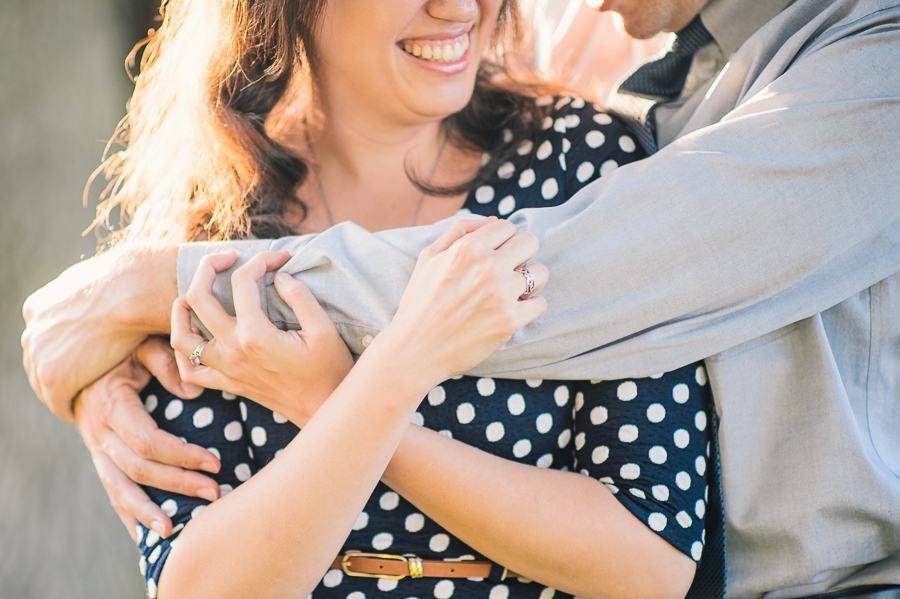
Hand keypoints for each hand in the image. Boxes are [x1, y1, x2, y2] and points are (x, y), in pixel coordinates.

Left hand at [22, 245, 176, 420]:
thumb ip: (94, 296)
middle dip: (57, 374)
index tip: (77, 363)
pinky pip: (57, 401)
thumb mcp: (104, 284)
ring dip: (62, 393)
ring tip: (81, 403)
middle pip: (40, 361)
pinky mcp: (53, 376)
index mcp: (40, 306)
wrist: (133, 290)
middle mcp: (33, 328)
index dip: (60, 353)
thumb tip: (111, 293)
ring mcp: (39, 353)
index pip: (44, 339)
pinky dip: (69, 408)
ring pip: (44, 383)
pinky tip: (84, 413)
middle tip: (78, 387)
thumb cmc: (132, 283)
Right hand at [74, 336, 219, 540]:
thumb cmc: (126, 349)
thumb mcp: (143, 345)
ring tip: (171, 532)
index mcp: (111, 404)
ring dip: (146, 512)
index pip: (146, 441)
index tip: (215, 462)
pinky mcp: (100, 459)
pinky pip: (113, 492)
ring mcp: (96, 449)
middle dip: (178, 484)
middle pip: (138, 469)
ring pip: (118, 489)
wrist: (87, 362)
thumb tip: (194, 391)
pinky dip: (129, 516)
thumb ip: (166, 362)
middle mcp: (98, 432)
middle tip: (215, 493)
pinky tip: (145, 537)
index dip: (180, 455)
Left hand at [169, 250, 354, 426]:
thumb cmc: (329, 369)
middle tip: (230, 257)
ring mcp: (226, 369)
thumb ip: (300, 297)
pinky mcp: (227, 383)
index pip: (243, 282)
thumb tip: (280, 276)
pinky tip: (197, 335)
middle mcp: (233, 351)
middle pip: (198, 297)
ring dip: (183, 306)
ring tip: (199, 291)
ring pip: (180, 334)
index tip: (280, 257)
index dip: (261, 260)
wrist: (325, 409)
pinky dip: (183, 351)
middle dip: (210, 266)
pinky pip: (188, 370)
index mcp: (255, 335)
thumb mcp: (324, 329)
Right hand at [373, 218, 547, 388]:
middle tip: (507, 270)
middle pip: (530, 243)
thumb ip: (460, 231)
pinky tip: (512, 311)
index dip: (502, 240)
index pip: (507, 227)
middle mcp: (488, 267)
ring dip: (530, 281)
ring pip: (540, 273)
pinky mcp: (510, 321)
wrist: (415, 350)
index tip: (495, 254)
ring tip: (511, 292)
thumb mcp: (429, 257)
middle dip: (520, 254)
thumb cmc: (419, 303)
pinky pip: (540, 304)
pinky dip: (530, 308)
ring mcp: (501, 294)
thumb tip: (494, 221)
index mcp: (467, 248)